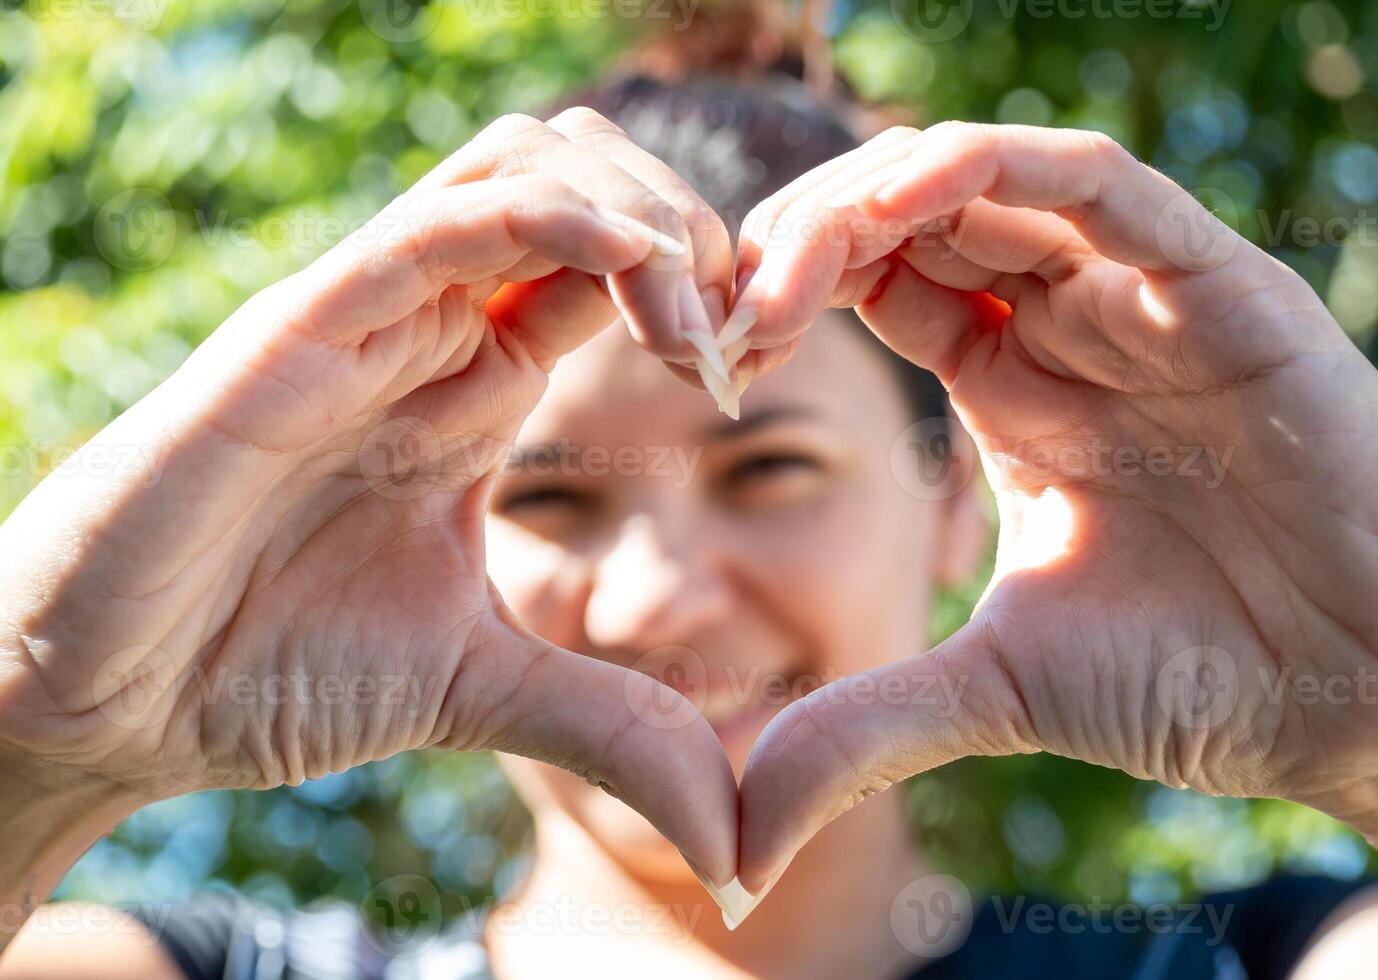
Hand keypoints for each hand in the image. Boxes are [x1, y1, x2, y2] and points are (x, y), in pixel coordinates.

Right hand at [0, 108, 738, 887]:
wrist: (103, 704)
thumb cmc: (264, 672)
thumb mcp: (480, 693)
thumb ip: (609, 726)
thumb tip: (734, 840)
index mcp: (475, 387)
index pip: (614, 269)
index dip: (705, 291)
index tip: (757, 367)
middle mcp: (429, 332)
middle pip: (587, 184)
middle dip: (693, 228)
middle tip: (741, 328)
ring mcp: (367, 319)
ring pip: (527, 167)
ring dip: (643, 207)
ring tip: (696, 312)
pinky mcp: (299, 327)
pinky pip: (440, 221)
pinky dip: (557, 216)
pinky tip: (638, 266)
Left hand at [730, 122, 1377, 893]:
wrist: (1374, 708)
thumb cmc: (1207, 683)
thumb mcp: (1000, 690)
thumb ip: (871, 726)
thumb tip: (741, 831)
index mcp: (1015, 396)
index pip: (879, 288)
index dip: (787, 297)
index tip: (710, 349)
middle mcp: (1073, 333)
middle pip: (914, 224)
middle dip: (806, 238)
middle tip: (727, 300)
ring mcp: (1145, 303)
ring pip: (993, 184)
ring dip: (877, 192)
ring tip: (790, 249)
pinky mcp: (1225, 290)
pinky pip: (1105, 187)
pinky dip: (1003, 169)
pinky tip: (905, 195)